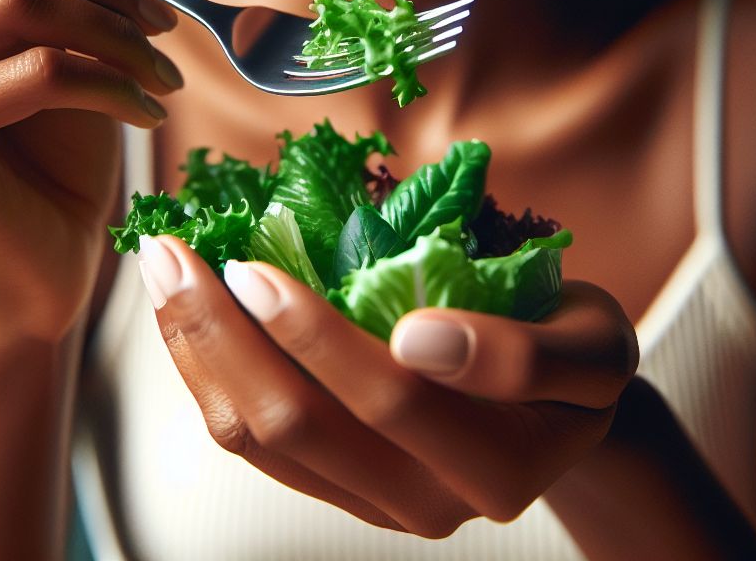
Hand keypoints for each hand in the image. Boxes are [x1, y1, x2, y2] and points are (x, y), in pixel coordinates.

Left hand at [137, 235, 637, 536]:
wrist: (562, 407)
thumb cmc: (573, 352)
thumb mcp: (591, 347)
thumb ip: (522, 355)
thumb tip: (418, 339)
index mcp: (493, 467)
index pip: (386, 397)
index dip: (311, 332)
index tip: (252, 262)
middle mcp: (425, 502)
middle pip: (296, 423)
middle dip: (220, 333)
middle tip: (172, 251)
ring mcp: (373, 503)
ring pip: (258, 439)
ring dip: (198, 352)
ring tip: (164, 273)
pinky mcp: (337, 489)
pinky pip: (254, 443)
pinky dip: (210, 376)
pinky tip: (187, 318)